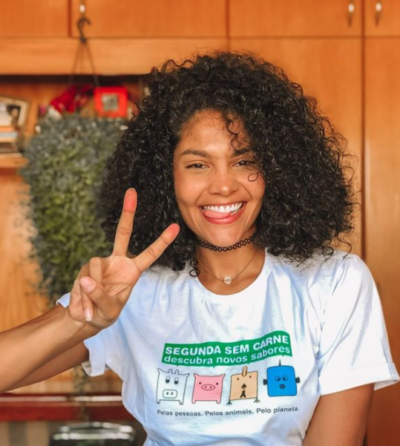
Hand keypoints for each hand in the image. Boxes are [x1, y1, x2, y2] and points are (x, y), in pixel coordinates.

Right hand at [68, 188, 179, 328]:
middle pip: (123, 233)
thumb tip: (86, 278)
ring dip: (92, 291)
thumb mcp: (109, 309)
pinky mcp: (85, 269)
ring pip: (94, 266)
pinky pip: (83, 278)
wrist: (87, 318)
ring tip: (91, 309)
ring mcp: (101, 263)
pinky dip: (82, 296)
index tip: (176, 226)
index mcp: (132, 271)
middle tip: (132, 191)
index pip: (150, 254)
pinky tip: (84, 308)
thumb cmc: (106, 313)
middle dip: (128, 212)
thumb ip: (100, 295)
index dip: (162, 241)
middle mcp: (118, 262)